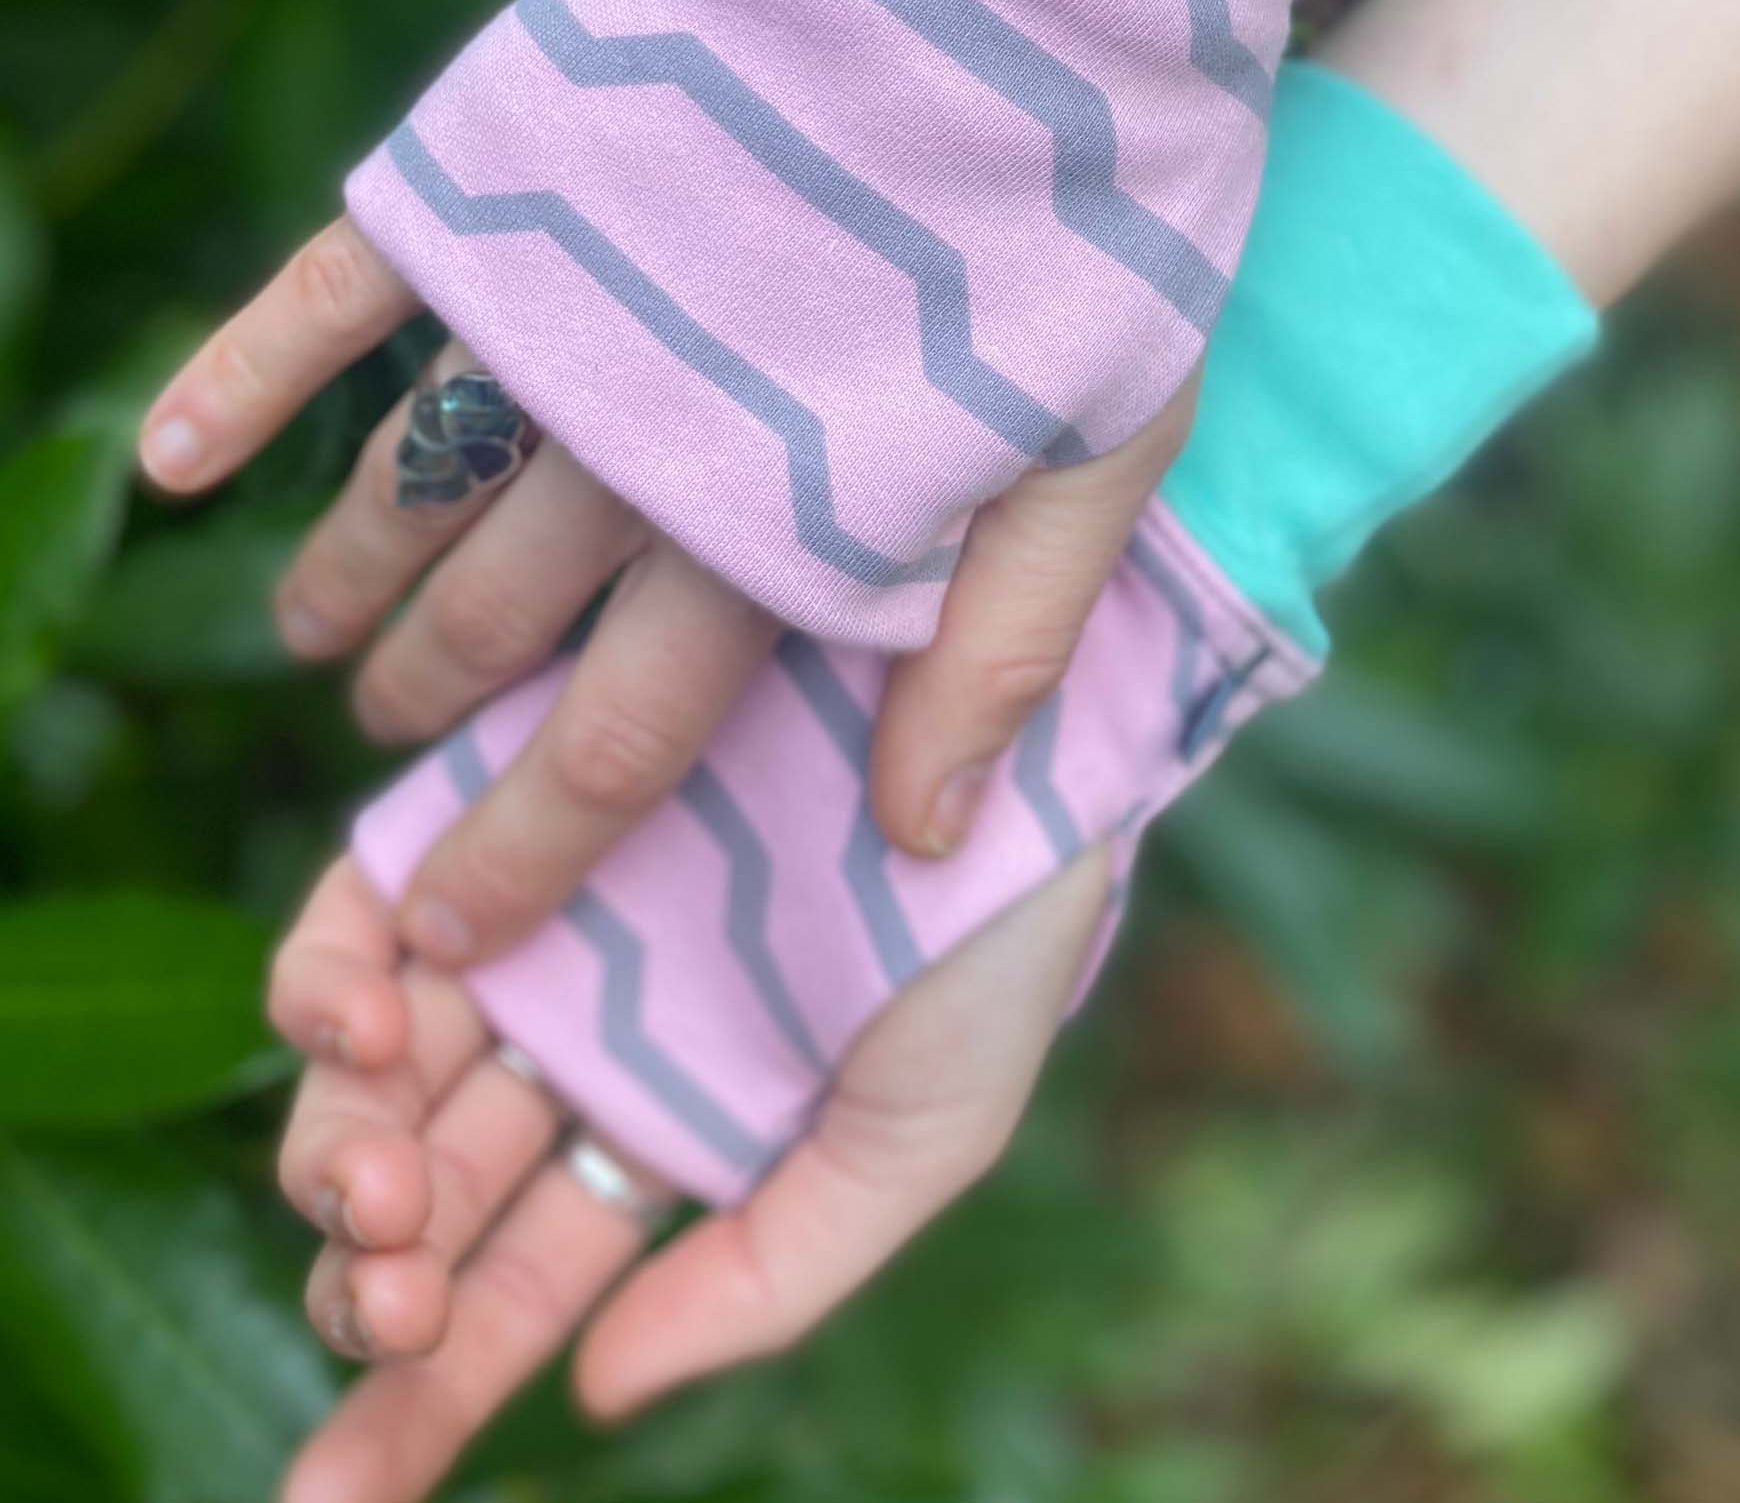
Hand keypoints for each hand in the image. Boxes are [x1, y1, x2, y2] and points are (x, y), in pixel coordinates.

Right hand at [139, 220, 1186, 963]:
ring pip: (421, 485)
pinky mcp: (511, 167)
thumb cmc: (1101, 197)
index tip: (449, 940)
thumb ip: (1002, 640)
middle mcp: (644, 426)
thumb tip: (919, 838)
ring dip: (359, 581)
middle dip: (439, 720)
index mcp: (781, 510)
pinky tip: (180, 460)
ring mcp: (560, 293)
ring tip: (323, 646)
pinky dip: (252, 376)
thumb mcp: (1101, 443)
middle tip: (395, 759)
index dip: (528, 852)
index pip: (625, 740)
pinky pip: (348, 294)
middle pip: (502, 624)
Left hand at [268, 844, 1110, 1502]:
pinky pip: (368, 910)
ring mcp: (530, 916)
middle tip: (391, 1301)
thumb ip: (769, 1274)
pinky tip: (358, 1029)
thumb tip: (594, 1390)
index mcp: (663, 1125)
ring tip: (376, 1194)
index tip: (342, 1491)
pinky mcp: (496, 801)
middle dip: (373, 1279)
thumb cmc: (992, 930)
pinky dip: (327, 981)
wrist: (1003, 723)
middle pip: (423, 1192)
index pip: (517, 1281)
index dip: (428, 1389)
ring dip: (337, 1151)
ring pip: (374, 1073)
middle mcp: (578, 1032)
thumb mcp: (918, 1137)